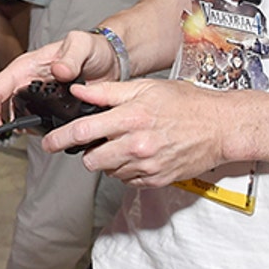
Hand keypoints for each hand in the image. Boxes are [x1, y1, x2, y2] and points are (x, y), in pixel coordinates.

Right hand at [0, 30, 120, 130]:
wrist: (110, 59)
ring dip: (15, 129)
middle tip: (8, 138)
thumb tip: (58, 71)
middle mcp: (26, 82)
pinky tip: (43, 135)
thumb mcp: (82, 45)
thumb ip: (71, 56)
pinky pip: (34, 121)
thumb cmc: (93, 48)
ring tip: (29, 137)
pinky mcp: (49, 108)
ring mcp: (36, 97)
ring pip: (14, 116)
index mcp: (26, 67)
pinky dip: (33, 131)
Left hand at [38, 77, 235, 186]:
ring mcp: (148, 165)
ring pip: (109, 171)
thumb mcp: (145, 88)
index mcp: (132, 118)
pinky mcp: (156, 180)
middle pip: (92, 159)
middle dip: (87, 152)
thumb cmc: (186, 103)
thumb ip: (108, 92)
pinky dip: (126, 169)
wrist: (220, 127)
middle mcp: (137, 145)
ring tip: (125, 143)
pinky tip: (138, 154)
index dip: (60, 138)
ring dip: (108, 160)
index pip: (83, 132)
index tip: (48, 143)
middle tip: (96, 141)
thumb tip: (78, 91)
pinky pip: (128, 180)